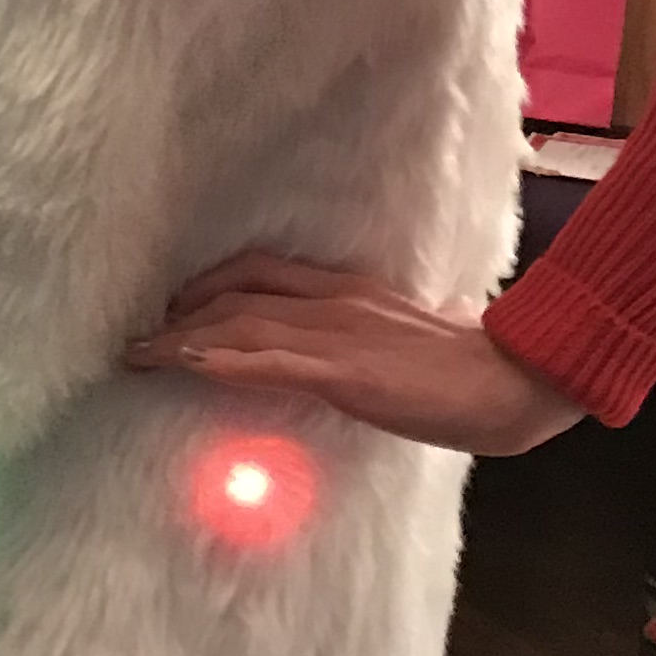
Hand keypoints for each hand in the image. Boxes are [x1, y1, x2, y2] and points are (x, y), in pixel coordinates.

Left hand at [123, 251, 583, 455]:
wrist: (516, 383)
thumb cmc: (466, 372)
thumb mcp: (398, 345)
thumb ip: (358, 342)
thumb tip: (329, 360)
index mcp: (348, 292)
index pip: (259, 273)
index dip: (207, 288)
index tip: (172, 308)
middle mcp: (334, 302)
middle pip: (237, 293)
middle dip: (182, 313)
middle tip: (139, 336)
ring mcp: (339, 334)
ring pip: (242, 322)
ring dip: (182, 337)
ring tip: (138, 352)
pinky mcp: (347, 371)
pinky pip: (270, 360)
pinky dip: (221, 358)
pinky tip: (185, 360)